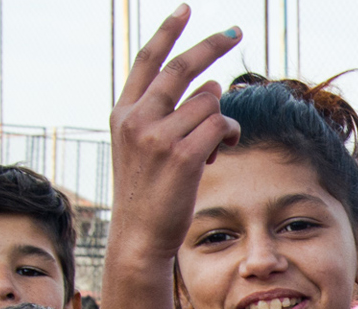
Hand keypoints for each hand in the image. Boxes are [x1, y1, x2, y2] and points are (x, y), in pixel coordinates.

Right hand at [107, 7, 241, 265]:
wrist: (139, 237)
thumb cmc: (149, 195)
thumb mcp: (143, 149)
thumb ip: (166, 117)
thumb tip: (212, 90)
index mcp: (123, 113)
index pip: (147, 61)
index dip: (168, 32)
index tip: (185, 9)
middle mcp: (137, 119)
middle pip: (183, 68)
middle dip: (211, 45)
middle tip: (234, 31)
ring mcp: (158, 136)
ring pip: (209, 101)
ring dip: (222, 116)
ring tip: (216, 142)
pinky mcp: (183, 155)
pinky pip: (221, 125)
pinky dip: (229, 133)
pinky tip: (222, 149)